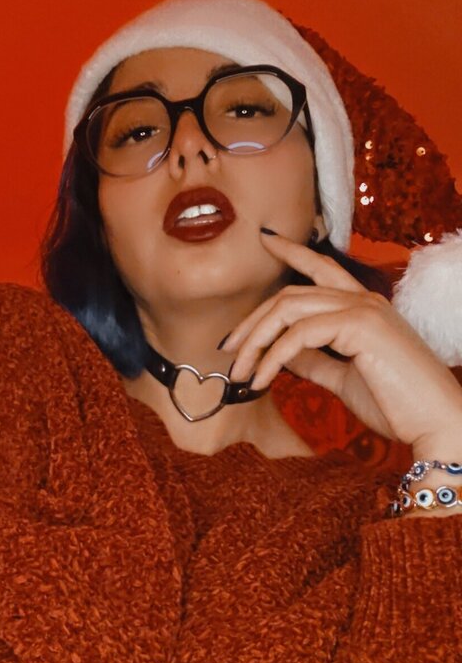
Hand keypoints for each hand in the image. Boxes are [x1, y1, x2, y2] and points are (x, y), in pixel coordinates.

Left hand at [222, 230, 461, 452]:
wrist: (434, 423)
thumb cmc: (397, 406)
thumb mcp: (344, 379)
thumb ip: (317, 363)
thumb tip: (286, 357)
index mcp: (363, 308)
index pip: (322, 268)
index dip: (292, 251)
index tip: (265, 240)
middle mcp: (363, 300)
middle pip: (290, 294)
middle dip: (253, 321)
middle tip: (228, 349)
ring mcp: (363, 310)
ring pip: (288, 309)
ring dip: (255, 342)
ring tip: (238, 372)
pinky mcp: (361, 327)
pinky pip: (299, 335)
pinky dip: (272, 358)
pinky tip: (261, 381)